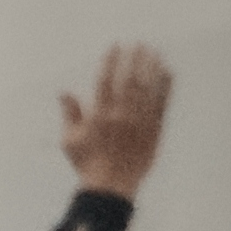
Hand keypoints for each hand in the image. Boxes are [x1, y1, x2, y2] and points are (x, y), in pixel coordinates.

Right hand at [60, 44, 172, 198]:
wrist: (111, 185)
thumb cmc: (87, 163)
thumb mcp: (70, 139)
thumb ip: (70, 113)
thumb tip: (63, 92)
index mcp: (100, 114)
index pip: (105, 80)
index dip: (111, 61)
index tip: (116, 46)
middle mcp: (121, 115)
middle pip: (130, 81)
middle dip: (135, 60)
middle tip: (140, 44)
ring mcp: (140, 122)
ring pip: (148, 90)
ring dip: (151, 69)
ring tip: (154, 52)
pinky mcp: (154, 130)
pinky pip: (162, 104)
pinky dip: (165, 87)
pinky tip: (168, 73)